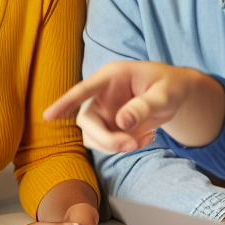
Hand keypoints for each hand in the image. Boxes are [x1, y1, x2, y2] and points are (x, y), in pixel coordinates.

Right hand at [42, 60, 222, 152]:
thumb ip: (145, 106)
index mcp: (111, 77)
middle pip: (87, 122)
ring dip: (115, 146)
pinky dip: (124, 147)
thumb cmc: (171, 86)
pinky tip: (145, 138)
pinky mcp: (109, 126)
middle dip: (107, 139)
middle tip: (133, 145)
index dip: (65, 103)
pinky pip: (107, 144)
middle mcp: (101, 95)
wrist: (176, 94)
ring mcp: (103, 112)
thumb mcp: (165, 94)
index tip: (48, 116)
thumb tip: (121, 122)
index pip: (83, 90)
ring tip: (145, 138)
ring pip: (94, 137)